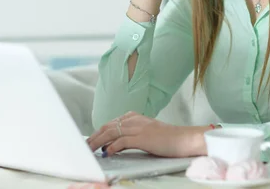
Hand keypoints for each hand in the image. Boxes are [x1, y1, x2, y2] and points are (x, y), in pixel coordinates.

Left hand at [86, 112, 206, 157]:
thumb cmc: (167, 138)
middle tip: (85, 145)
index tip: (90, 140)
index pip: (111, 123)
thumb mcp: (146, 133)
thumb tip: (114, 145)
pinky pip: (122, 141)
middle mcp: (134, 119)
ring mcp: (138, 127)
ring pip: (111, 132)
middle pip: (107, 126)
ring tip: (90, 149)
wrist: (184, 138)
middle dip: (94, 136)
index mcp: (134, 116)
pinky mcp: (142, 137)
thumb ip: (130, 136)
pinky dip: (112, 147)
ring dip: (98, 142)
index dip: (98, 132)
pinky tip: (107, 153)